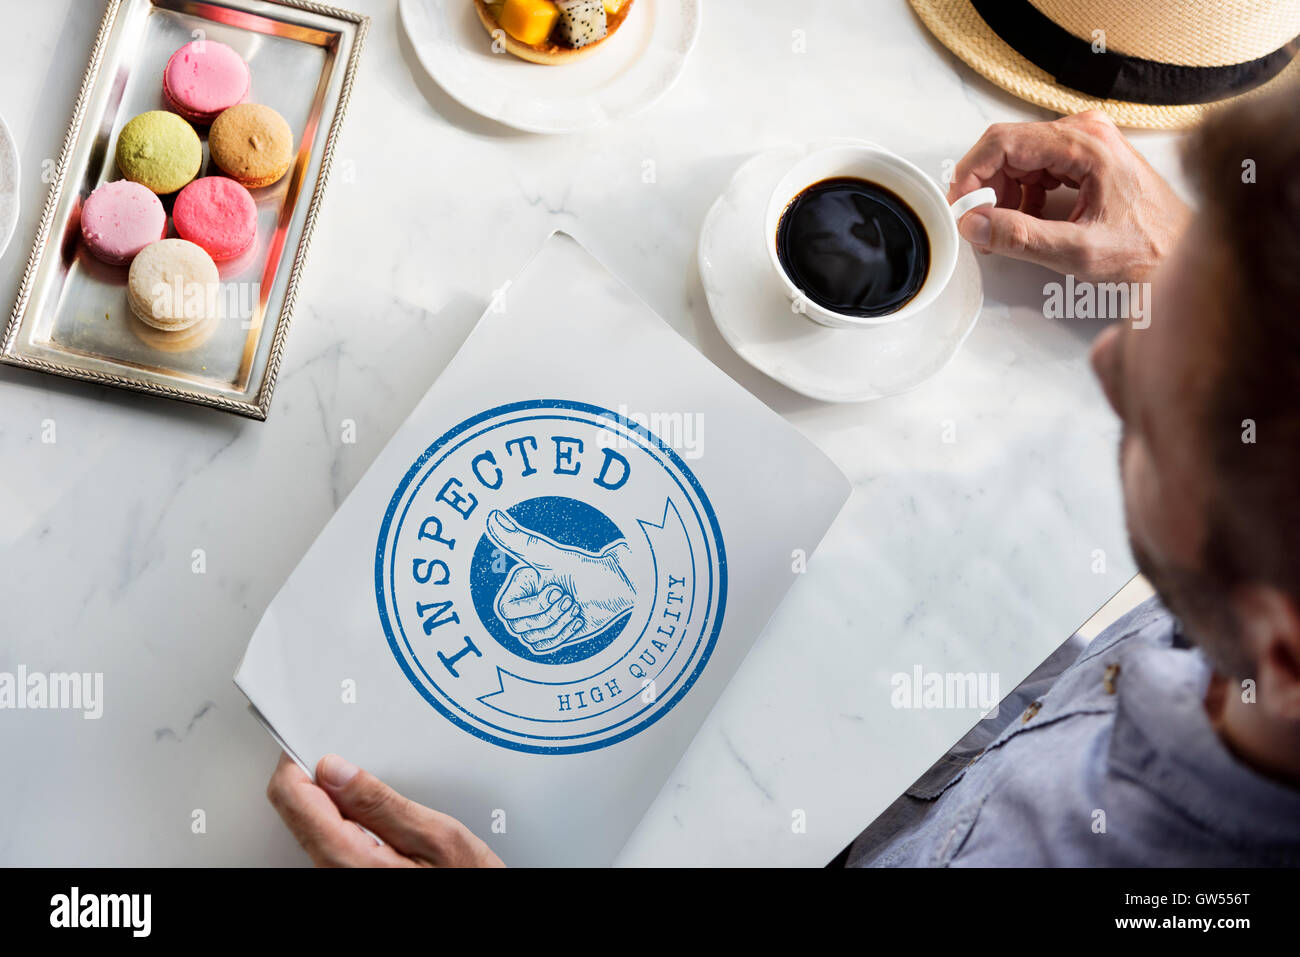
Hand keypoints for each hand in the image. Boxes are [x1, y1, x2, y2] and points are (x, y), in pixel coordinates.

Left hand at [266, 753, 503, 867]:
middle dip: (318, 777)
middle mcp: (330, 873)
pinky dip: (341, 819)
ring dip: (332, 798)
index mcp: (346, 859)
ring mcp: (335, 877)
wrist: (477, 919)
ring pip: (310, 824)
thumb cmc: (466, 881)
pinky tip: (368, 814)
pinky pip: (327, 841)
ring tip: (366, 787)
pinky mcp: (345, 877)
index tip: (319, 739)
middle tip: (348, 758)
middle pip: (295, 810)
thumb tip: (336, 769)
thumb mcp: (437, 836)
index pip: (292, 795)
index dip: (301, 758)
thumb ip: (380, 802)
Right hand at [486, 509, 637, 654]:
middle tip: (570, 598)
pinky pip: (544, 647)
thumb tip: (492, 516)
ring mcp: (535, 620)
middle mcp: (522, 602)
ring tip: (575, 606)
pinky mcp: (549, 634)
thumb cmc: (586, 570)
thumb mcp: (551, 557)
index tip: (556, 590)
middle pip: (519, 627)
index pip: (508, 611)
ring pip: (533, 638)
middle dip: (550, 615)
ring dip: (560, 624)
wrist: (615, 589)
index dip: (533, 606)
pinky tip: (577, 619)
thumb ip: (519, 540)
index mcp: (519, 584)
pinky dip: (564, 634)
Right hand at [947, 111, 1189, 280]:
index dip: (971, 174)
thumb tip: (974, 224)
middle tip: (976, 225)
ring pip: (1018, 158)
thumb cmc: (1146, 249)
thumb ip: (1019, 237)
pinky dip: (1019, 195)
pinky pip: (1035, 168)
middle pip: (1007, 147)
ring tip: (1000, 230)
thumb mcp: (1077, 251)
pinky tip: (1025, 221)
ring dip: (1000, 193)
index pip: (1003, 142)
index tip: (960, 207)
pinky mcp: (1085, 158)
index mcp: (1085, 144)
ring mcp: (1085, 143)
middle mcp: (1084, 133)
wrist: (1182, 253)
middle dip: (984, 187)